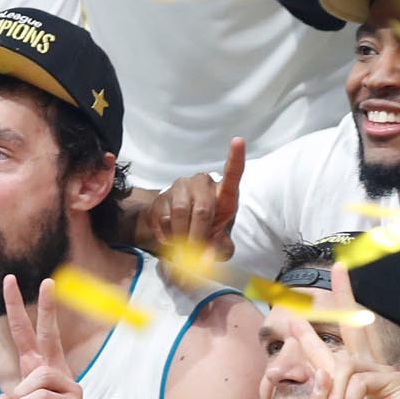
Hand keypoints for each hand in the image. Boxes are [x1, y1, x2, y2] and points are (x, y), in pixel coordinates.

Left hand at [0, 275, 92, 398]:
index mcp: (37, 372)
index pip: (26, 335)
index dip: (17, 310)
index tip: (12, 282)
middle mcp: (55, 373)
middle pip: (49, 334)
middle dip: (47, 308)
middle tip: (46, 281)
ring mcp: (67, 387)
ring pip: (36, 377)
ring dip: (19, 398)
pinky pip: (42, 397)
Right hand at [141, 138, 244, 264]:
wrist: (176, 235)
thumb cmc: (208, 235)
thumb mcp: (220, 246)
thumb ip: (220, 250)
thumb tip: (206, 257)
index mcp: (224, 193)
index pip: (233, 174)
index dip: (236, 158)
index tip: (238, 141)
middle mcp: (203, 184)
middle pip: (203, 208)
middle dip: (199, 235)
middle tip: (195, 250)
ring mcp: (180, 187)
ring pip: (180, 213)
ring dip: (181, 235)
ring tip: (183, 244)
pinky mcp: (161, 196)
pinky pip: (162, 218)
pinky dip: (167, 235)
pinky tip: (171, 238)